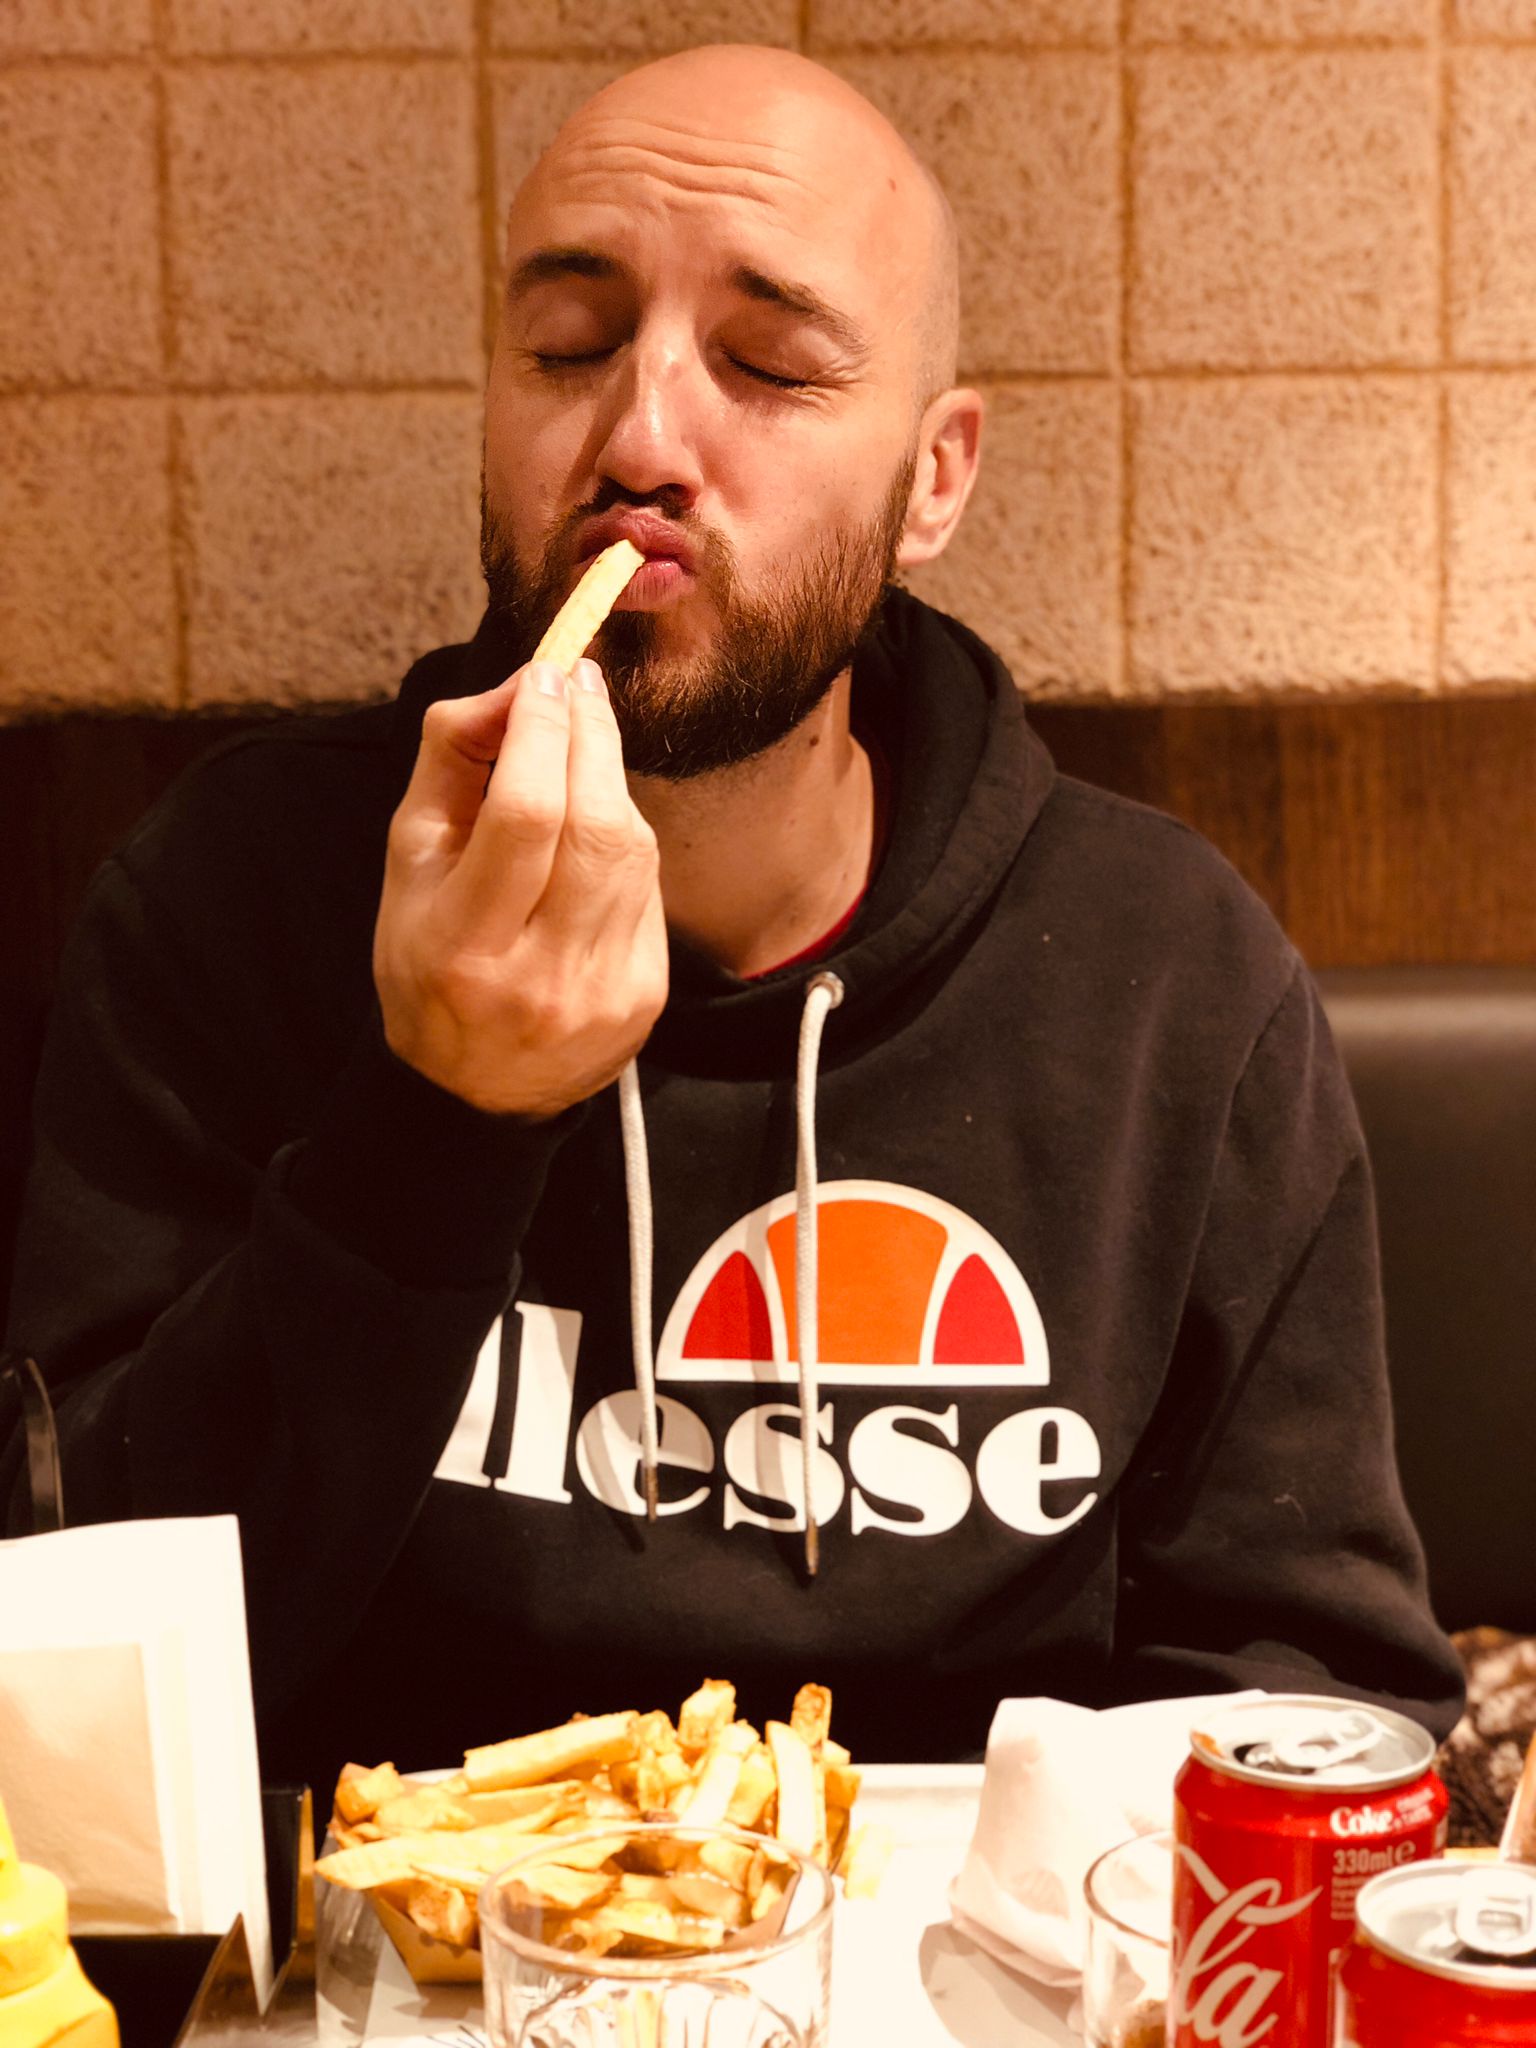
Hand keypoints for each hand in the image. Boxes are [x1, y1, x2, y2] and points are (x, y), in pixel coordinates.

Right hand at [373, 658, 667, 1117]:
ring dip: (609, 780)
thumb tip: (509, 689)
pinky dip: (622, 839)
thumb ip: (449, 766)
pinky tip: (591, 828)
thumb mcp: (407, 865)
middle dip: (591, 735)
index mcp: (462, 947)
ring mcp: (602, 990)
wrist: (474, 1090)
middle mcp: (540, 976)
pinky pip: (647, 887)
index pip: (522, 816)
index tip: (543, 674)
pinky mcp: (645, 994)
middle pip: (594, 827)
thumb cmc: (428, 962)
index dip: (540, 731)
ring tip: (578, 747)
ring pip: (632, 850)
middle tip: (576, 682)